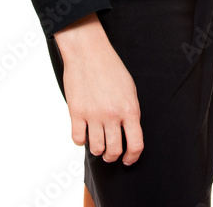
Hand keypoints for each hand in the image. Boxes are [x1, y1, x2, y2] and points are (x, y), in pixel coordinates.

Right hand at [54, 14, 143, 165]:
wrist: (88, 51)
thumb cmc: (109, 66)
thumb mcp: (129, 88)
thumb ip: (129, 111)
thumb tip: (128, 132)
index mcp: (129, 109)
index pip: (136, 145)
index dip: (133, 157)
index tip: (128, 159)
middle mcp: (112, 115)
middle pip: (114, 151)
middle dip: (113, 156)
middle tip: (110, 153)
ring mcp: (93, 115)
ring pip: (96, 148)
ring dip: (97, 149)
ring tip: (97, 141)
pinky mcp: (76, 112)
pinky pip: (78, 139)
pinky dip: (81, 140)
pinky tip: (83, 132)